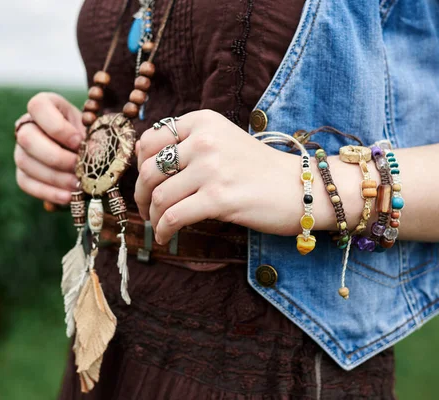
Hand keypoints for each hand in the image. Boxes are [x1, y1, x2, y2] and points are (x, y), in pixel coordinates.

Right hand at [14, 92, 83, 203]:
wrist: (85, 150)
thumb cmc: (89, 134)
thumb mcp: (93, 127)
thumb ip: (92, 136)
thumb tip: (93, 153)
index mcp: (44, 105)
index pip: (38, 107)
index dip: (58, 127)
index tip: (79, 142)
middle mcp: (26, 125)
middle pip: (27, 138)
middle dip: (56, 157)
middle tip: (79, 168)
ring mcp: (20, 150)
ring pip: (25, 163)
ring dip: (54, 177)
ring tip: (78, 185)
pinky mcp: (22, 172)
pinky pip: (26, 183)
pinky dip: (48, 192)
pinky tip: (68, 197)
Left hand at [135, 109, 304, 244]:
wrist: (301, 187)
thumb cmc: (258, 168)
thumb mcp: (222, 140)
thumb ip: (188, 144)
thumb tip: (143, 161)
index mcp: (202, 121)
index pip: (150, 141)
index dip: (140, 165)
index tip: (146, 182)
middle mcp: (204, 140)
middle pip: (149, 170)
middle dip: (141, 194)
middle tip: (146, 208)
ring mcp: (211, 169)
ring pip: (159, 196)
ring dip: (152, 216)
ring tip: (157, 224)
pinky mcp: (219, 198)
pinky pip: (174, 217)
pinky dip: (163, 230)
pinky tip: (164, 236)